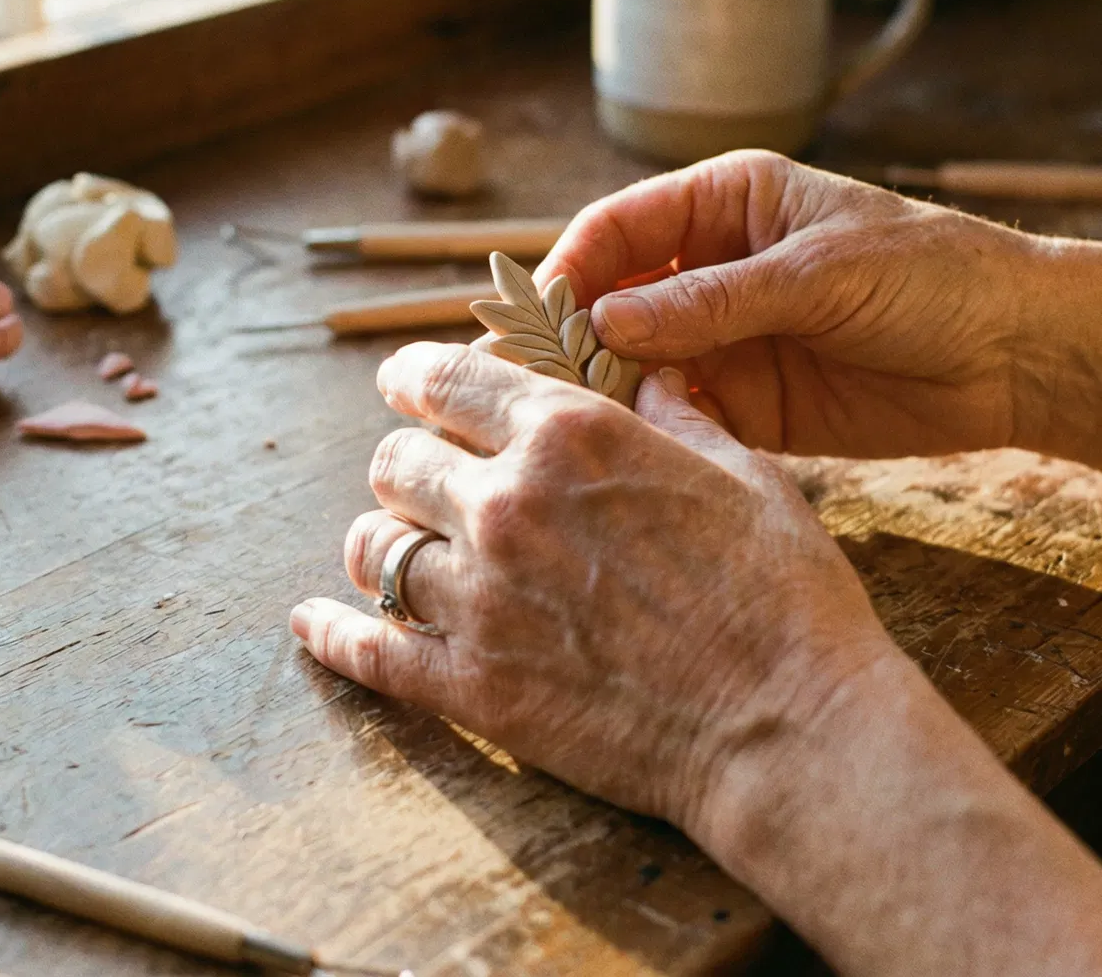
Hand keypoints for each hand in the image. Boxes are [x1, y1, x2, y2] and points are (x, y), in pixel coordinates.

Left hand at [289, 342, 894, 831]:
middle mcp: (507, 505)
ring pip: (374, 550)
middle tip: (426, 479)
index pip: (448, 380)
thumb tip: (646, 371)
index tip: (404, 381)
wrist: (786, 729)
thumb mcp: (744, 474)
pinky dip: (333, 634)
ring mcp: (481, 600)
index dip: (414, 374)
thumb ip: (676, 415)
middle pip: (397, 463)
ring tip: (397, 550)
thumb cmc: (784, 598)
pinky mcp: (472, 688)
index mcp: (570, 436)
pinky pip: (369, 651)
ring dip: (382, 543)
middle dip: (407, 464)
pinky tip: (315, 623)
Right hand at [537, 150, 1042, 458]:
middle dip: (573, 340)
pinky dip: (655, 434)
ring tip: (575, 430)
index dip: (570, 269)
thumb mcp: (821, 274)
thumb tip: (607, 320)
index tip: (534, 321)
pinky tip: (639, 454)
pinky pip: (682, 417)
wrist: (1021, 354)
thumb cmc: (935, 277)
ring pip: (637, 365)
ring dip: (606, 394)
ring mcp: (729, 340)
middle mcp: (714, 268)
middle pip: (613, 300)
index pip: (619, 228)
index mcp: (727, 203)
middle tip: (532, 388)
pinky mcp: (752, 405)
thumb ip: (714, 300)